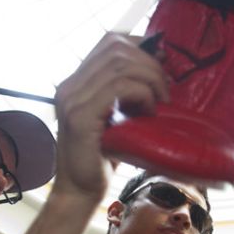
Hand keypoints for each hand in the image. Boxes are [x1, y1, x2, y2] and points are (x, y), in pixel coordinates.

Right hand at [52, 32, 169, 201]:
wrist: (81, 192)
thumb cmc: (103, 158)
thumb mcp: (118, 117)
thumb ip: (128, 93)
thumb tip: (159, 66)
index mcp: (75, 82)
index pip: (109, 41)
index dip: (140, 45)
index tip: (160, 65)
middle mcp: (69, 86)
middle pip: (116, 47)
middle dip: (149, 63)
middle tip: (165, 90)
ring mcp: (71, 99)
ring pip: (120, 64)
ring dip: (150, 79)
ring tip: (159, 102)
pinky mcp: (80, 116)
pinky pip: (119, 87)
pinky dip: (142, 93)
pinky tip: (149, 111)